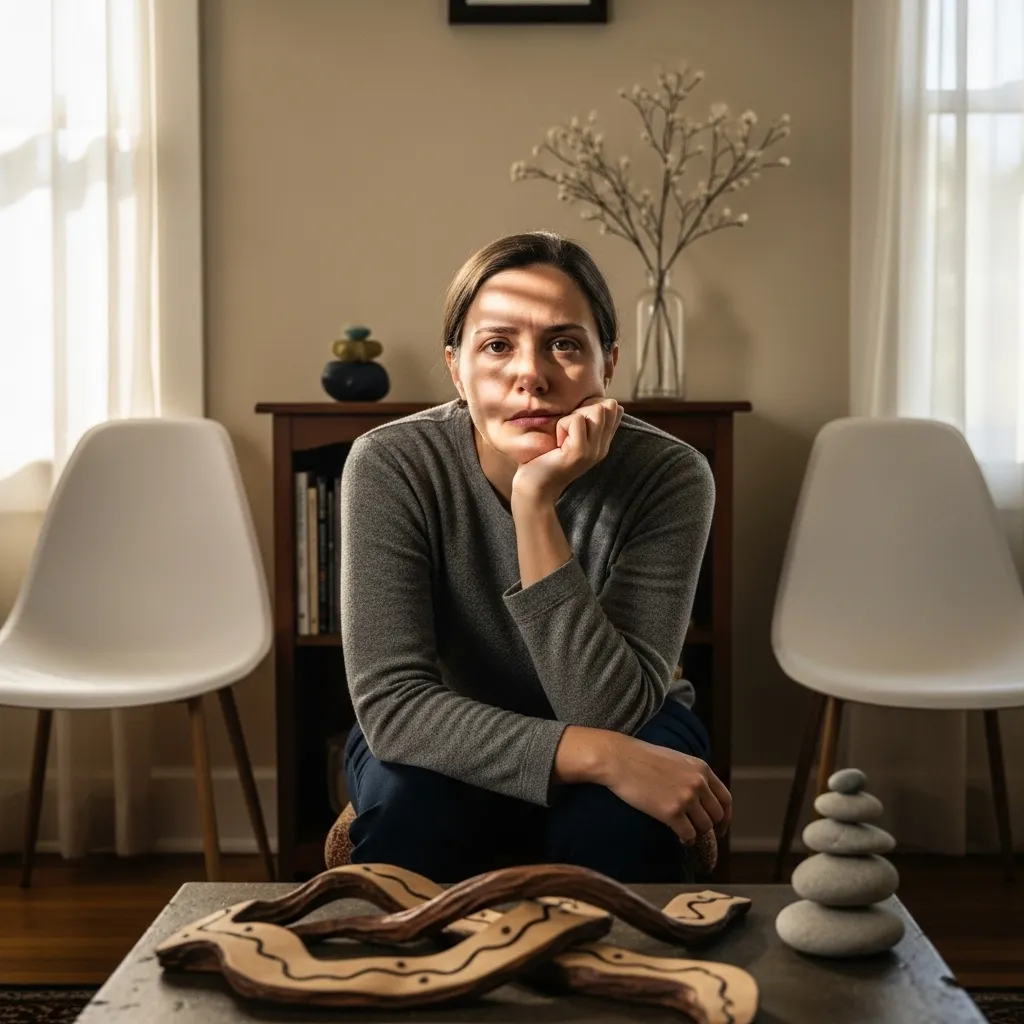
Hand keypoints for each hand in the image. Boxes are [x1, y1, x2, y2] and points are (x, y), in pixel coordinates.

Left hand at [511, 396, 623, 504]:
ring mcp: (593, 451)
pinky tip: (556, 442)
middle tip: (566, 431)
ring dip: (573, 417)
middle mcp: (602, 448)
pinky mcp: (579, 452)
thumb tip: (596, 399)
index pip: (615, 409)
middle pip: (607, 406)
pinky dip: (562, 426)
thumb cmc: (546, 458)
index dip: (594, 405)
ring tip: (562, 436)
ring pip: (596, 410)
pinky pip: (576, 420)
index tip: (574, 423)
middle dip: (583, 409)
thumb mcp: (569, 436)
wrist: (534, 487)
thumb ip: (582, 420)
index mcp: (603, 443)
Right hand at [600, 733, 732, 844]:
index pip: (725, 799)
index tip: (720, 826)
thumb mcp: (676, 759)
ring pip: (704, 827)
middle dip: (710, 827)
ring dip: (696, 833)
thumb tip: (700, 796)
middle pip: (716, 815)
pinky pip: (688, 834)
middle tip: (700, 833)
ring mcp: (686, 798)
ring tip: (686, 833)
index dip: (725, 817)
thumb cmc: (641, 758)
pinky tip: (679, 838)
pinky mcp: (671, 812)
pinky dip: (686, 840)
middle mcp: (698, 783)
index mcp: (701, 769)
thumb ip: (692, 775)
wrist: (619, 759)